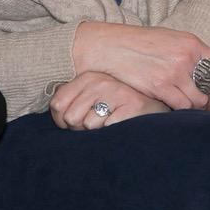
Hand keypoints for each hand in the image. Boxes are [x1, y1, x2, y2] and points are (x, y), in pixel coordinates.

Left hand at [49, 71, 168, 129]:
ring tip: (112, 122)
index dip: (63, 121)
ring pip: (89, 125)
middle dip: (81, 128)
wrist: (153, 110)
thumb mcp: (92, 98)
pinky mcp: (131, 106)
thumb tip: (56, 112)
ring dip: (99, 131)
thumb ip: (72, 101)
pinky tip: (121, 124)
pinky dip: (112, 133)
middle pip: (71, 117)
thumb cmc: (117, 108)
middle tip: (98, 123)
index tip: (78, 121)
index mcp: (87, 77)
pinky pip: (107, 129)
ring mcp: (117, 92)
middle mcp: (100, 81)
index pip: (57, 104)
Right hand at [72, 22, 209, 109]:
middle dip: (209, 100)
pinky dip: (180, 111)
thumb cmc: (138, 43)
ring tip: (186, 108)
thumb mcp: (169, 39)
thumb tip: (203, 70)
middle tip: (202, 106)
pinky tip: (173, 109)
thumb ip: (187, 52)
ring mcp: (174, 71)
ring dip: (195, 108)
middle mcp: (186, 56)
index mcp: (191, 43)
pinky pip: (181, 106)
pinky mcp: (160, 86)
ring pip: (198, 101)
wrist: (111, 46)